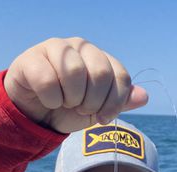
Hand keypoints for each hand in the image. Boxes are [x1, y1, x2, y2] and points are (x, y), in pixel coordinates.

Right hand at [3, 37, 147, 132]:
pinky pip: (48, 80)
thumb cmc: (68, 109)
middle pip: (101, 73)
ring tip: (65, 103)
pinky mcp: (32, 58)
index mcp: (101, 58)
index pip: (121, 77)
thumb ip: (119, 103)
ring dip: (71, 99)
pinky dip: (50, 99)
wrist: (36, 116)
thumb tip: (144, 96)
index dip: (115, 103)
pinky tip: (48, 99)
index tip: (102, 117)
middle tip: (80, 108)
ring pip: (74, 72)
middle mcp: (81, 48)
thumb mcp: (97, 110)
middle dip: (92, 102)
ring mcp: (56, 48)